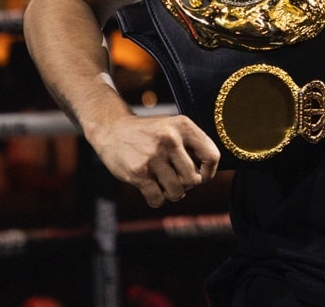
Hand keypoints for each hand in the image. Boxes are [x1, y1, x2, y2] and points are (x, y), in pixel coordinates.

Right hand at [89, 113, 220, 207]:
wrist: (112, 130)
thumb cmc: (148, 133)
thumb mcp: (172, 127)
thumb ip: (191, 145)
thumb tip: (207, 174)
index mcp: (183, 126)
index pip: (212, 156)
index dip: (209, 172)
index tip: (201, 175)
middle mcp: (170, 139)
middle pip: (194, 179)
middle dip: (187, 184)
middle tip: (177, 179)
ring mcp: (153, 157)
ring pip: (177, 192)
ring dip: (172, 193)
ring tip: (165, 184)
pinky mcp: (138, 172)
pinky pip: (158, 199)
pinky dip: (157, 200)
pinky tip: (152, 189)